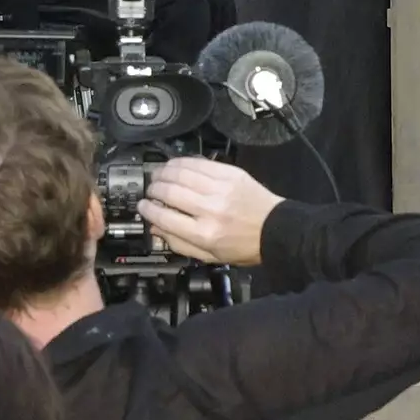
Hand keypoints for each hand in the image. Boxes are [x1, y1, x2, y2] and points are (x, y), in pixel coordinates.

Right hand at [137, 158, 285, 265]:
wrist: (277, 229)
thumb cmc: (244, 246)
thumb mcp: (210, 256)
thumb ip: (179, 244)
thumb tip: (155, 229)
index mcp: (205, 233)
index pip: (164, 217)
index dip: (147, 209)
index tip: (142, 206)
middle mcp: (211, 209)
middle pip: (169, 192)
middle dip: (153, 189)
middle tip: (150, 191)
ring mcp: (220, 188)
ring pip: (180, 173)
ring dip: (163, 173)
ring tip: (158, 176)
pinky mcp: (229, 174)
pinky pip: (197, 162)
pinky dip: (180, 162)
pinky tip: (174, 166)